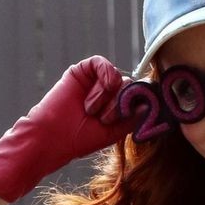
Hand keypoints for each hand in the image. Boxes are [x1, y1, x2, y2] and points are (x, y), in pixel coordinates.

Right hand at [0, 56, 159, 203]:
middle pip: (131, 86)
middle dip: (122, 103)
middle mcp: (110, 92)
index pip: (139, 95)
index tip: (144, 109)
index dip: (144, 99)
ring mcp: (97, 80)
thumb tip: (151, 103)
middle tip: (106, 119)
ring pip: (119, 77)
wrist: (53, 137)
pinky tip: (90, 101)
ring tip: (92, 112)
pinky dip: (102, 81)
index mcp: (118, 107)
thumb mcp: (114, 132)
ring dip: (109, 97)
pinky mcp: (84, 70)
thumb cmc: (80, 139)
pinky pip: (103, 64)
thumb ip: (133, 118)